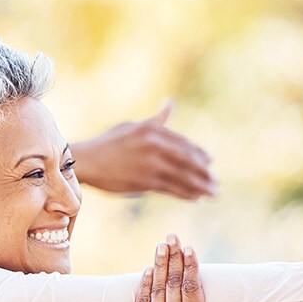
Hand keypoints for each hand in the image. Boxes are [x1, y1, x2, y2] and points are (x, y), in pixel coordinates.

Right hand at [71, 100, 215, 199]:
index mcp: (153, 131)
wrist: (87, 161)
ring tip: (212, 194)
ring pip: (182, 177)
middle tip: (215, 182)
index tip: (210, 163)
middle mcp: (154, 146)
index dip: (199, 155)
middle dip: (204, 173)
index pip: (184, 144)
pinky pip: (171, 189)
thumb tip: (170, 103)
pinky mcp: (145, 181)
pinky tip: (195, 198)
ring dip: (200, 187)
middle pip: (188, 161)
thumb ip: (156, 120)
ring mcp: (150, 164)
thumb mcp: (133, 127)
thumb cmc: (109, 143)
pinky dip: (185, 194)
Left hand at [126, 235, 246, 301]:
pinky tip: (147, 271)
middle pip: (173, 284)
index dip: (191, 267)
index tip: (190, 249)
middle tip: (173, 237)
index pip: (191, 290)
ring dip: (159, 266)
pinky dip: (144, 287)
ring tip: (161, 246)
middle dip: (174, 258)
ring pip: (156, 291)